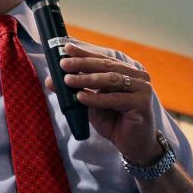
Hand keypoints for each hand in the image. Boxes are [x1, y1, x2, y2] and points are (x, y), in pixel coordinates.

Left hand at [50, 43, 159, 164]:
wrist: (132, 144)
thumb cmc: (112, 120)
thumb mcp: (89, 102)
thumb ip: (74, 90)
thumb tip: (50, 80)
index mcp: (125, 71)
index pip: (101, 59)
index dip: (83, 53)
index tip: (65, 48)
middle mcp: (136, 76)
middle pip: (106, 66)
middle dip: (82, 64)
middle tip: (63, 64)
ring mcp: (142, 89)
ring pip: (110, 79)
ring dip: (86, 79)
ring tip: (67, 80)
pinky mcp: (142, 104)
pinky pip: (115, 99)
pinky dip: (96, 98)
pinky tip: (80, 97)